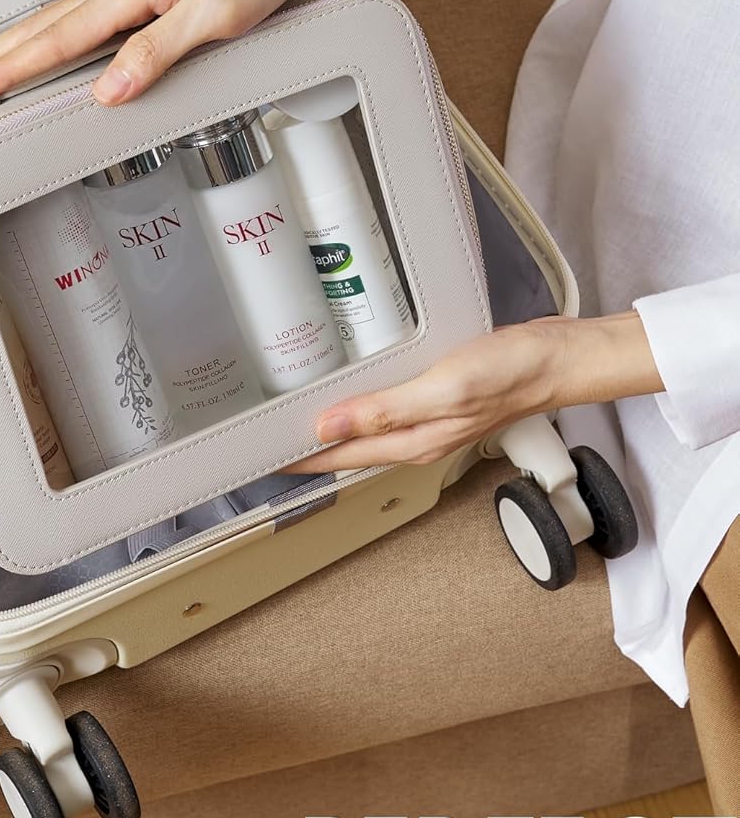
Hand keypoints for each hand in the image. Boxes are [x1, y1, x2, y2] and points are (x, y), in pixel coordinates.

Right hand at [0, 0, 388, 104]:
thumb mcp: (218, 13)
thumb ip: (159, 52)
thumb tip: (107, 90)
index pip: (55, 39)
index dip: (5, 68)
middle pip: (41, 29)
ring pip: (60, 26)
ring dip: (13, 51)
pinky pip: (90, 27)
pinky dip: (56, 45)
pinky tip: (48, 57)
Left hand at [290, 312, 663, 473]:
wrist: (558, 358)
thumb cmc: (510, 372)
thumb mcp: (442, 388)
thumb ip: (385, 410)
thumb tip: (329, 428)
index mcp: (412, 442)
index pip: (339, 458)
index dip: (298, 459)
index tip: (258, 457)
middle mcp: (417, 438)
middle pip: (348, 450)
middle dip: (306, 447)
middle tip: (263, 435)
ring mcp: (429, 420)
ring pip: (367, 431)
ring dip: (330, 426)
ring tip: (291, 414)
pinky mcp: (438, 397)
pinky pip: (388, 407)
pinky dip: (360, 403)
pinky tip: (350, 385)